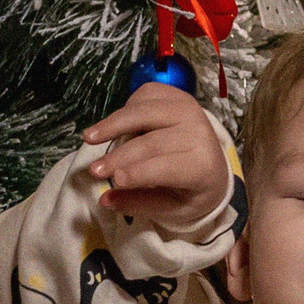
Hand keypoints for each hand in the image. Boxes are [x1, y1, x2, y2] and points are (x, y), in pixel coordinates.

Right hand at [81, 82, 229, 229]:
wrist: (214, 165)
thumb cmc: (191, 190)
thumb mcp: (171, 208)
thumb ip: (138, 203)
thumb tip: (104, 200)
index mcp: (203, 166)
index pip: (168, 168)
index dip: (140, 172)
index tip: (114, 180)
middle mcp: (200, 133)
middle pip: (151, 143)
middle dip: (119, 156)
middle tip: (93, 170)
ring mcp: (190, 110)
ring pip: (145, 112)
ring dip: (114, 124)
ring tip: (90, 138)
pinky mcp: (179, 95)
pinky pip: (145, 95)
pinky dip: (127, 108)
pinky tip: (117, 125)